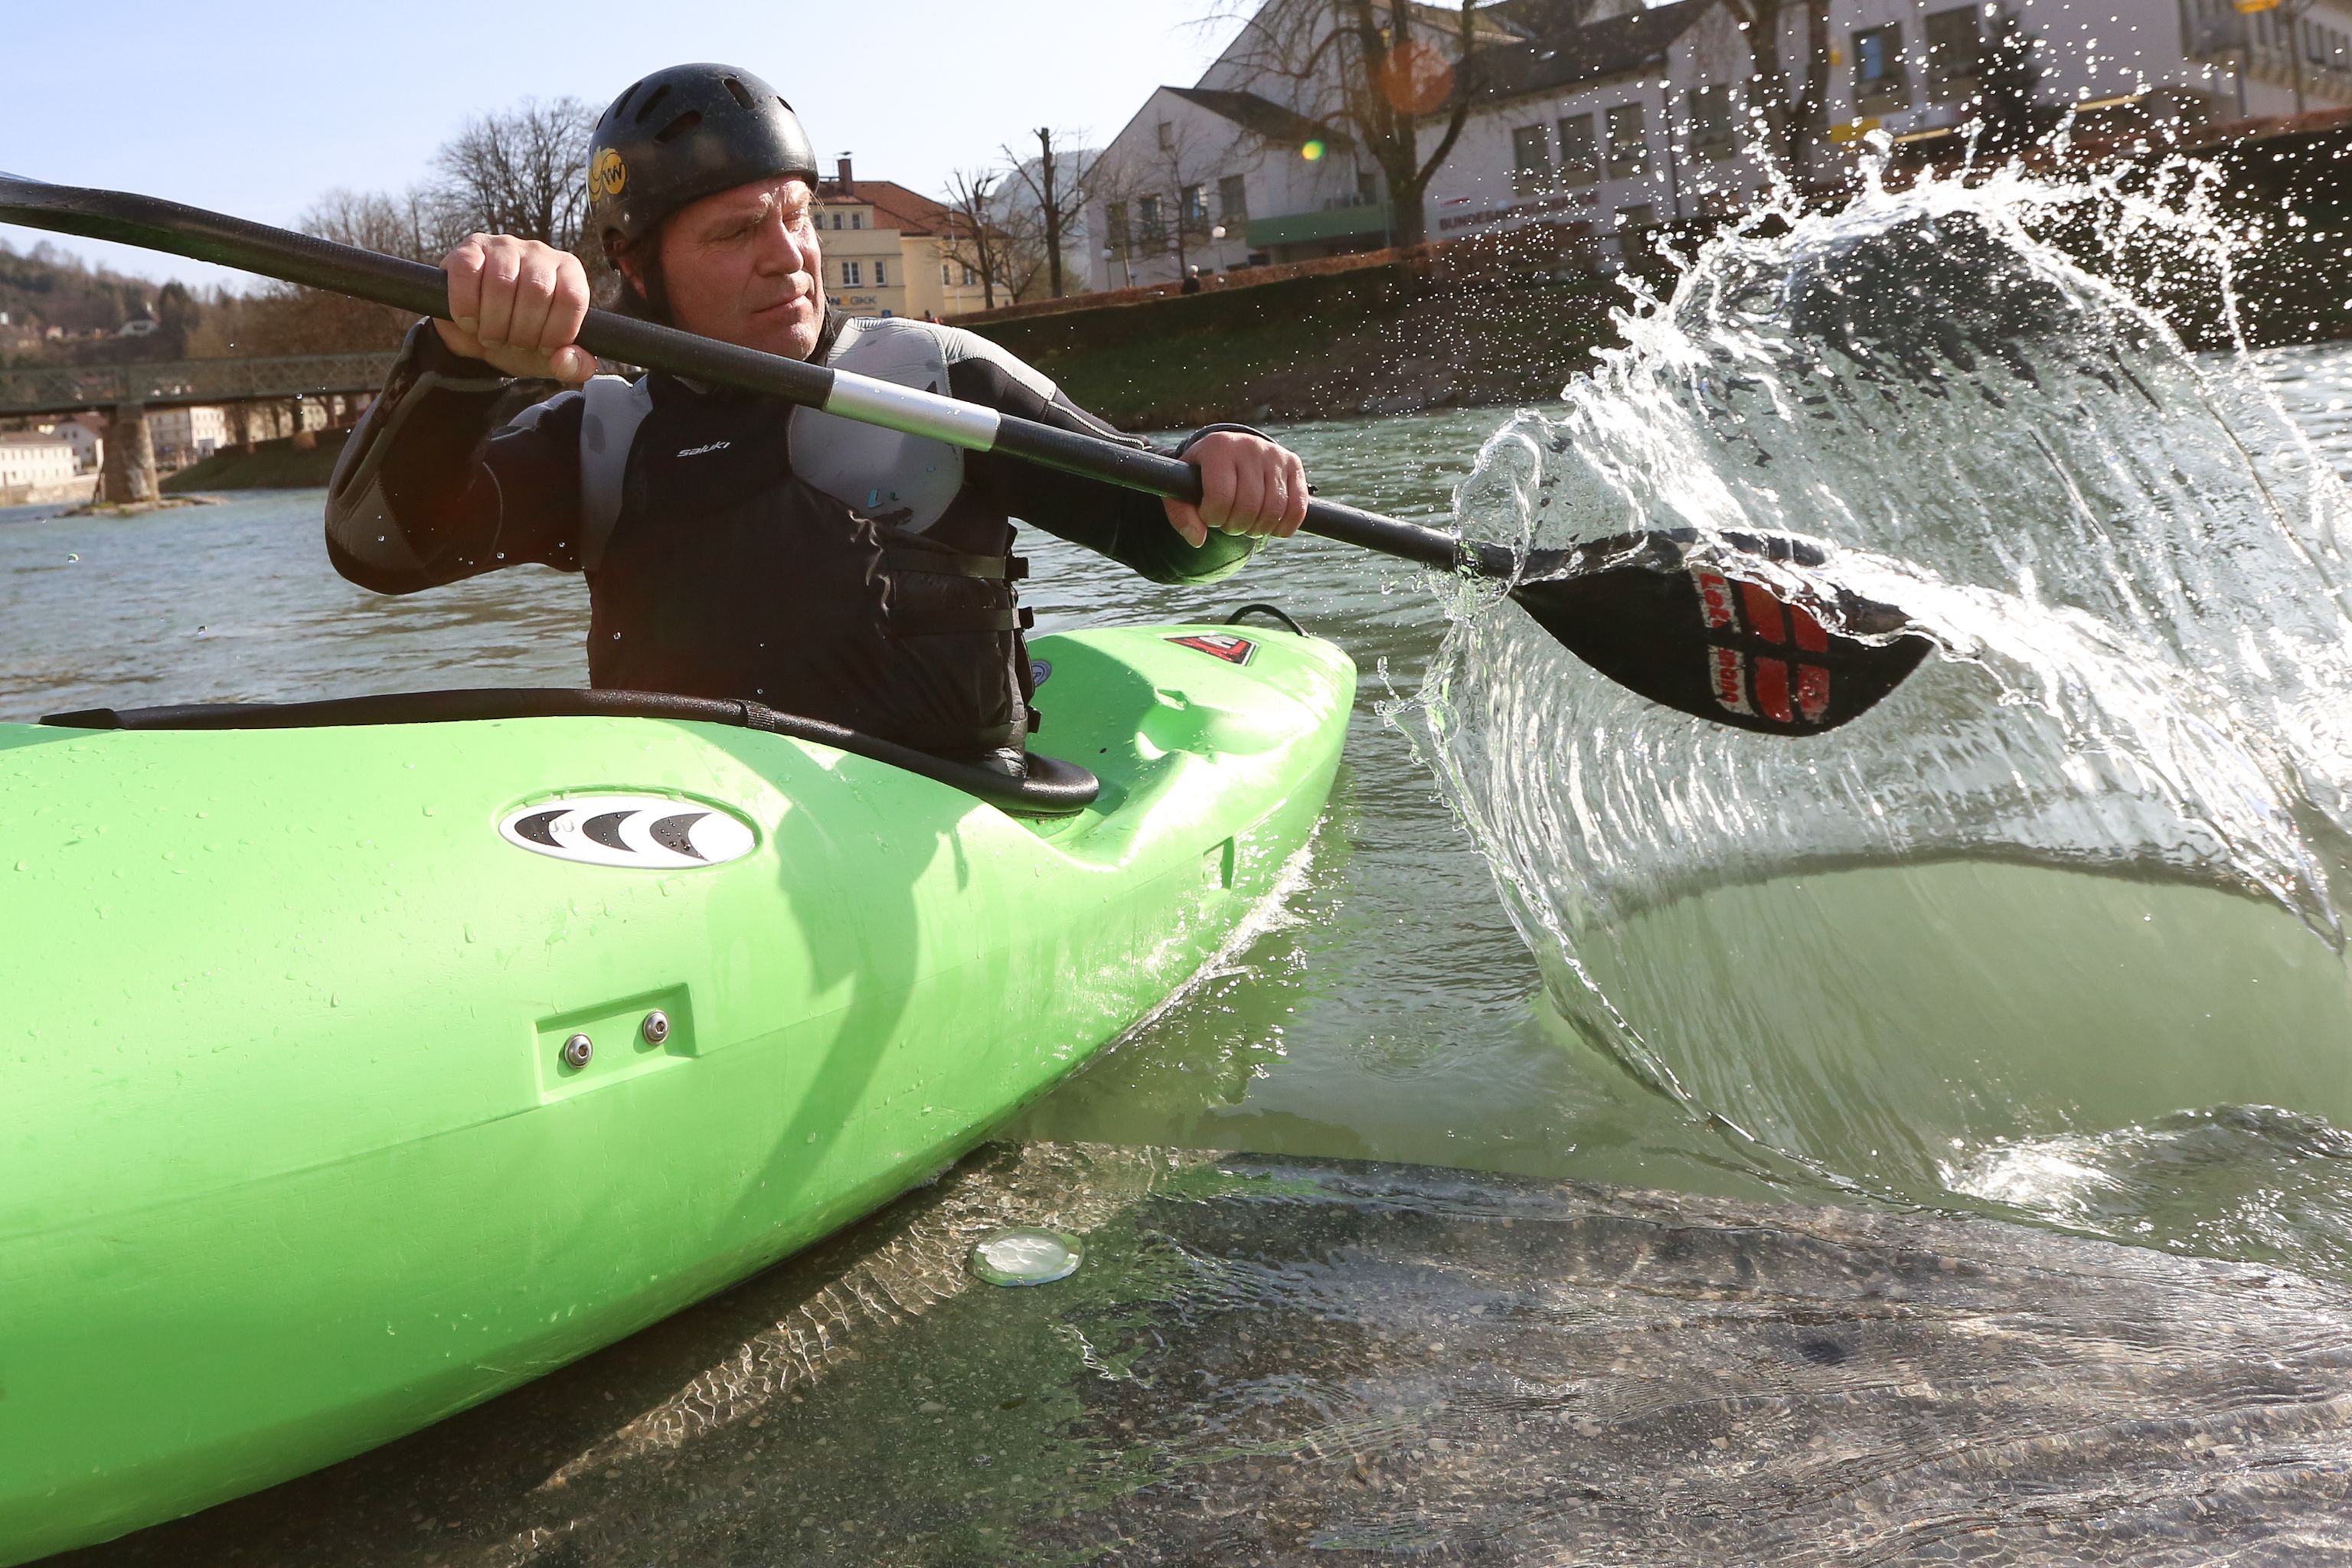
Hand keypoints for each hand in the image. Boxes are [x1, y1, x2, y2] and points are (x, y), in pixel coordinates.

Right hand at [434, 234, 594, 386]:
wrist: (481, 334)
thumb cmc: (523, 338)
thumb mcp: (552, 358)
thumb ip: (574, 366)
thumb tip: (566, 361)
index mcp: (569, 273)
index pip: (573, 297)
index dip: (557, 331)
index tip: (544, 349)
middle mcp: (540, 253)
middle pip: (537, 291)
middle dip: (522, 331)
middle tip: (512, 343)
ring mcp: (504, 246)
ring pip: (502, 281)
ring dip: (493, 322)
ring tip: (491, 336)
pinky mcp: (470, 248)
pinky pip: (467, 271)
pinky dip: (465, 306)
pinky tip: (470, 321)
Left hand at [1164, 431, 1309, 547]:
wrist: (1229, 450)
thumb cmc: (1201, 476)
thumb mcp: (1181, 491)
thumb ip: (1181, 516)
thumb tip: (1198, 540)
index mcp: (1217, 448)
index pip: (1220, 496)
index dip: (1213, 518)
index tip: (1209, 517)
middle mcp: (1249, 446)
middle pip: (1249, 506)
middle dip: (1236, 526)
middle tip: (1229, 525)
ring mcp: (1274, 454)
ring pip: (1274, 509)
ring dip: (1259, 529)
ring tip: (1247, 525)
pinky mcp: (1293, 463)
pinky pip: (1297, 507)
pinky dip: (1285, 527)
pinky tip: (1272, 528)